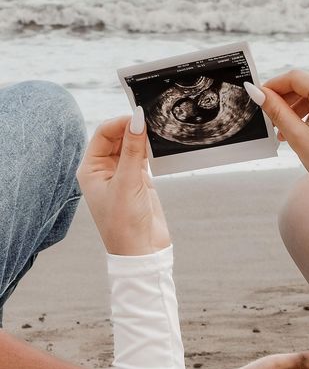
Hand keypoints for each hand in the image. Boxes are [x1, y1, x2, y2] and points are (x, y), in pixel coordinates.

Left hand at [77, 108, 169, 254]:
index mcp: (90, 169)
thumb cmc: (124, 223)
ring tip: (156, 130)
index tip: (139, 117)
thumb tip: (137, 119)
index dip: (120, 122)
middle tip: (151, 121)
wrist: (141, 252)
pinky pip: (142, 157)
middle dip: (131, 127)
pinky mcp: (139, 181)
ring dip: (141, 138)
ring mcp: (122, 175)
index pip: (103, 134)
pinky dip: (150, 149)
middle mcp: (104, 170)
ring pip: (130, 146)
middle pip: (116, 137)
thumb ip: (133, 149)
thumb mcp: (128, 182)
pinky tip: (158, 143)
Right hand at [257, 71, 308, 208]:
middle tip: (272, 118)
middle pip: (308, 82)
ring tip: (288, 128)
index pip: (296, 78)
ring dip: (301, 104)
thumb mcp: (299, 138)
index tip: (259, 95)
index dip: (274, 85)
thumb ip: (276, 111)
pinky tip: (307, 126)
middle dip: (287, 98)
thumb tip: (257, 92)